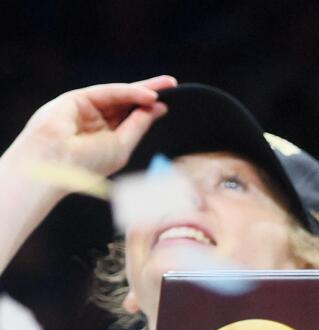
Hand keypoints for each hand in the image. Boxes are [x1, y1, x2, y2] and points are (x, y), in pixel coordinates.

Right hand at [5, 77, 176, 182]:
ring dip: (142, 89)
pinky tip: (147, 95)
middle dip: (149, 94)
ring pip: (118, 95)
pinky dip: (128, 92)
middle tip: (172, 84)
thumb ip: (138, 125)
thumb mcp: (121, 145)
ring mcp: (84, 108)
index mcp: (105, 138)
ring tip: (166, 86)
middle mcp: (94, 121)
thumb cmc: (86, 163)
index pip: (131, 119)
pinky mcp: (76, 98)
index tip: (169, 104)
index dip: (149, 111)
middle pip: (126, 103)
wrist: (54, 163)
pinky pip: (108, 92)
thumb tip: (157, 108)